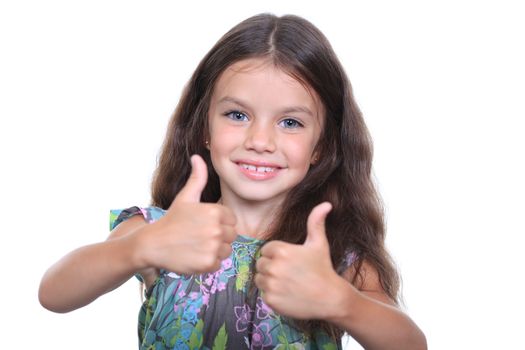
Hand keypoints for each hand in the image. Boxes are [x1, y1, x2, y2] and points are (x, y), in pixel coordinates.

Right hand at [135, 154, 236, 274]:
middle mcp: (216, 229)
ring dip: (214, 251)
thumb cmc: (171, 220)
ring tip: (196, 246)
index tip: (203, 225)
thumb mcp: (186, 197)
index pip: (232, 220)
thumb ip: (197, 178)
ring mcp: (213, 247)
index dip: (219, 223)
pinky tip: (194, 256)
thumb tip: (197, 156)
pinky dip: (208, 264)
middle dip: (218, 237)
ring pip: (226, 251)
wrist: (151, 244)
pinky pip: (218, 264)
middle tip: (199, 237)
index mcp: (215, 211)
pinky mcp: (208, 263)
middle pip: (231, 236)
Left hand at [254, 202, 344, 319]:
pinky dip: (272, 294)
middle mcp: (274, 267)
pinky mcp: (270, 300)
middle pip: (260, 264)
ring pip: (259, 278)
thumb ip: (316, 222)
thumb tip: (326, 204)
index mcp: (281, 250)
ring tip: (288, 283)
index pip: (266, 250)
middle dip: (272, 267)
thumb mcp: (318, 243)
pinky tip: (287, 294)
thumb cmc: (323, 268)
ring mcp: (271, 284)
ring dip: (269, 280)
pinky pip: (263, 293)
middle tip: (289, 273)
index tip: (291, 262)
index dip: (277, 255)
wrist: (330, 298)